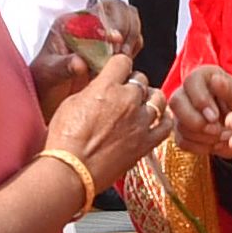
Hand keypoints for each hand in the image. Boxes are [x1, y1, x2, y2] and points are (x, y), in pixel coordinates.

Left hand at [31, 0, 145, 119]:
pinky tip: (125, 65)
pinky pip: (132, 43)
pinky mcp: (112, 54)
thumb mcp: (48, 73)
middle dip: (127, 29)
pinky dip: (134, 51)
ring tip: (124, 59)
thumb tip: (80, 63)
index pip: (101, 8)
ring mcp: (103, 40)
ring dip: (132, 40)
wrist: (47, 99)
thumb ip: (63, 66)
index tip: (115, 39)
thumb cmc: (43, 82)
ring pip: (129, 24)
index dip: (113, 21)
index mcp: (72, 24)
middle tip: (122, 52)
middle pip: (120, 10)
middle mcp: (89, 27)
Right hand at [45, 53, 172, 188]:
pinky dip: (163, 120)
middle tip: (123, 95)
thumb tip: (100, 87)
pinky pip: (166, 125)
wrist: (72, 170)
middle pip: (141, 79)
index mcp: (107, 87)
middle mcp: (127, 100)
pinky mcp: (146, 143)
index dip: (119, 66)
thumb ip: (92, 90)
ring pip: (158, 98)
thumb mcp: (71, 103)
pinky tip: (156, 120)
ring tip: (141, 106)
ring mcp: (140, 122)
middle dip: (132, 84)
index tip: (116, 72)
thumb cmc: (65, 140)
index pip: (123, 61)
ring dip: (149, 99)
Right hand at [168, 65, 231, 157]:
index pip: (190, 82)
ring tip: (223, 138)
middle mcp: (187, 91)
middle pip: (176, 102)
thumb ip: (231, 90)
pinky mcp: (181, 130)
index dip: (200, 101)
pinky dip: (200, 147)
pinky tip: (216, 144)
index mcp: (203, 76)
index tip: (215, 117)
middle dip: (196, 122)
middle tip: (217, 132)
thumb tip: (215, 80)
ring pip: (179, 124)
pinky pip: (182, 141)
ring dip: (202, 137)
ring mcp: (181, 112)